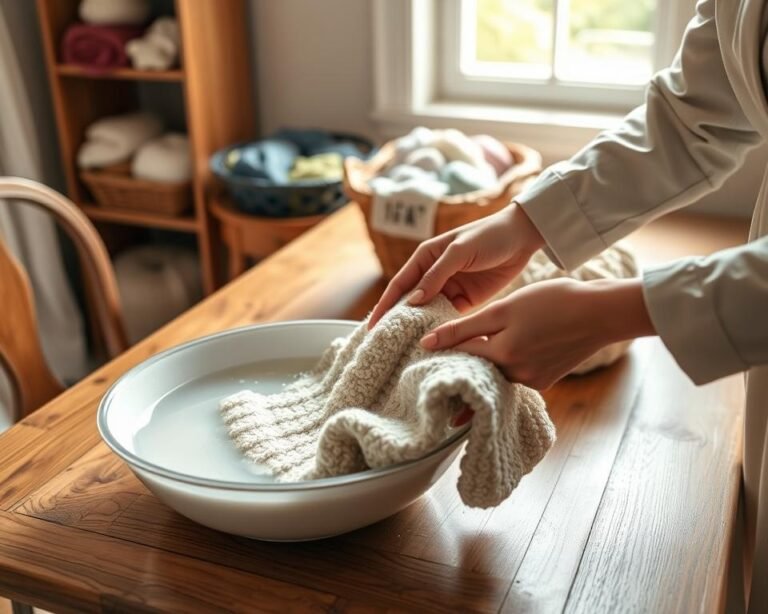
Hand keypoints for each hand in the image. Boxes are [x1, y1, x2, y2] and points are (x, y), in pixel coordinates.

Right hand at [368, 203, 544, 328]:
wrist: (522, 238)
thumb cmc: (488, 236)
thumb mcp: (459, 252)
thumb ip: (436, 276)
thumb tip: (412, 301)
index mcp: (425, 257)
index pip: (399, 284)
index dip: (385, 305)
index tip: (373, 327)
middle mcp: (433, 274)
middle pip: (410, 301)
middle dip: (398, 320)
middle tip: (385, 344)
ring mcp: (449, 288)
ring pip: (428, 312)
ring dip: (420, 327)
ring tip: (408, 348)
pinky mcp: (466, 300)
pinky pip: (448, 317)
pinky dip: (442, 328)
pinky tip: (436, 342)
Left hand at [420, 278, 655, 389]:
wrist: (601, 312)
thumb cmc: (553, 301)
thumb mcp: (505, 308)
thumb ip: (465, 327)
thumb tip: (429, 343)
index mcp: (502, 356)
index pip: (460, 359)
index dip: (441, 354)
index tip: (420, 355)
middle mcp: (516, 376)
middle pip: (478, 373)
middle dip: (459, 372)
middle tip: (434, 376)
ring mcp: (534, 380)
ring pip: (497, 375)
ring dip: (483, 369)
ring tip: (465, 362)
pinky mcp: (547, 379)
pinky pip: (517, 374)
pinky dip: (506, 366)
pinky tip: (503, 354)